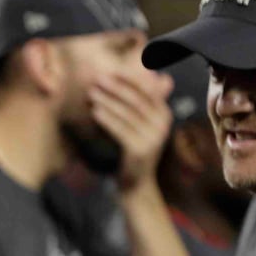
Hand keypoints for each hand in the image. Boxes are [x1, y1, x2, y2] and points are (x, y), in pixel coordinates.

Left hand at [88, 71, 172, 191]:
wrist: (136, 185)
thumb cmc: (133, 151)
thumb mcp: (139, 126)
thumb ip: (137, 105)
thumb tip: (130, 78)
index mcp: (164, 114)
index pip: (147, 89)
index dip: (129, 78)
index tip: (110, 70)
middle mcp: (162, 124)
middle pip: (136, 99)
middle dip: (116, 87)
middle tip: (98, 79)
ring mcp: (152, 138)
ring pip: (127, 114)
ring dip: (108, 101)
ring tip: (92, 94)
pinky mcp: (139, 150)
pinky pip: (120, 130)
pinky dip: (107, 119)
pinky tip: (94, 112)